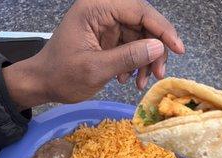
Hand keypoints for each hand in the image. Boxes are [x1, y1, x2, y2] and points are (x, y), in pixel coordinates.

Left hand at [2, 0, 183, 110]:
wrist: (43, 85)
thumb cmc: (62, 76)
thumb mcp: (96, 69)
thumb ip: (128, 57)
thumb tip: (159, 47)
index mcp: (95, 9)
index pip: (138, 10)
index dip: (162, 29)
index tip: (178, 49)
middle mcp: (102, 12)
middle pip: (142, 24)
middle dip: (154, 50)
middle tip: (159, 74)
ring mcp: (105, 26)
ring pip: (139, 37)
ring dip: (145, 61)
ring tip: (141, 83)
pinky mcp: (106, 40)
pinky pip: (130, 48)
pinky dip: (134, 64)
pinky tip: (129, 80)